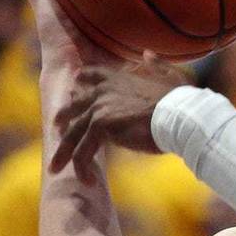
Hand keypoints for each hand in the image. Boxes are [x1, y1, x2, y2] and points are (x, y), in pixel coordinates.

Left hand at [51, 55, 188, 183]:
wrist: (181, 116)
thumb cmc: (181, 100)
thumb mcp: (168, 75)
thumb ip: (156, 64)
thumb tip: (148, 54)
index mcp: (117, 77)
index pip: (88, 75)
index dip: (78, 85)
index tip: (72, 95)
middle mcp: (103, 90)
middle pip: (73, 106)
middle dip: (62, 119)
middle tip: (56, 130)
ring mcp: (99, 107)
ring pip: (72, 133)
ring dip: (63, 153)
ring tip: (54, 168)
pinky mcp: (101, 126)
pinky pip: (84, 150)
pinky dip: (82, 167)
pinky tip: (87, 180)